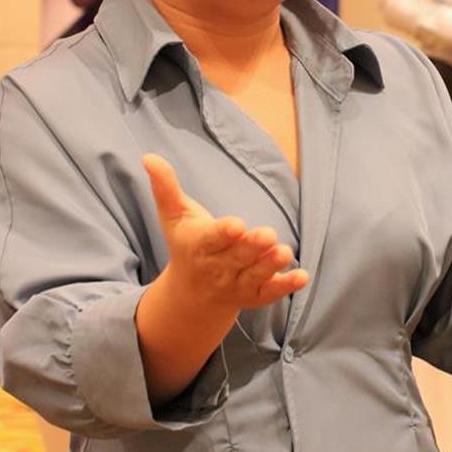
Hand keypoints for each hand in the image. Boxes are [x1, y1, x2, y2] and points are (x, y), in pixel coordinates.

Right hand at [143, 155, 307, 313]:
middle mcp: (218, 268)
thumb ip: (166, 188)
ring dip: (270, 266)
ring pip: (254, 276)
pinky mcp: (255, 294)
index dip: (223, 233)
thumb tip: (149, 157)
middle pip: (236, 258)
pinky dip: (286, 286)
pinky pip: (270, 292)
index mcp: (199, 246)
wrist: (192, 294)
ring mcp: (237, 284)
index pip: (211, 239)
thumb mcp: (174, 216)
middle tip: (269, 235)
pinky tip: (302, 276)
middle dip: (252, 247)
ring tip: (285, 252)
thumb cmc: (186, 244)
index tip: (236, 224)